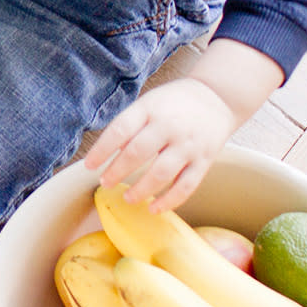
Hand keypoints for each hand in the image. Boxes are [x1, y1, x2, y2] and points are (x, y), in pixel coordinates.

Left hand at [82, 78, 235, 212]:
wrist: (217, 97)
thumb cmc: (173, 104)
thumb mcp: (148, 103)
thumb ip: (130, 124)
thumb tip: (106, 154)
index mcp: (150, 108)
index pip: (120, 129)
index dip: (101, 150)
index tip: (89, 166)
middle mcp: (169, 126)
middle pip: (138, 152)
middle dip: (117, 171)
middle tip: (105, 183)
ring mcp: (188, 144)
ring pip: (161, 173)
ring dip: (141, 190)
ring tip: (127, 198)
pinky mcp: (204, 160)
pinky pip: (186, 186)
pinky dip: (169, 201)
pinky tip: (154, 209)